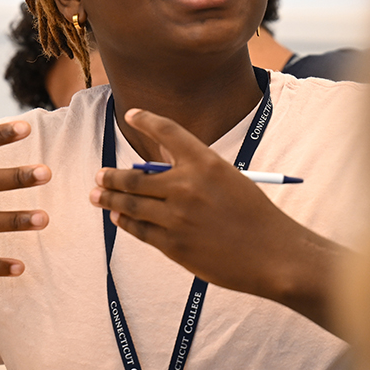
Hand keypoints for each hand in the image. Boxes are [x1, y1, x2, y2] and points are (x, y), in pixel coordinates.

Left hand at [90, 108, 342, 327]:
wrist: (272, 255)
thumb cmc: (255, 216)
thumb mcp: (229, 181)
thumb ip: (196, 172)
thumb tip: (157, 169)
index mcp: (206, 162)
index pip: (167, 131)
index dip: (146, 119)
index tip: (131, 114)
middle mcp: (187, 186)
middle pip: (135, 175)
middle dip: (111, 175)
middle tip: (100, 175)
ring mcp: (177, 217)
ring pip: (130, 203)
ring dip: (109, 197)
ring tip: (96, 194)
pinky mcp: (173, 245)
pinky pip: (139, 229)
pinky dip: (125, 221)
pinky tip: (118, 217)